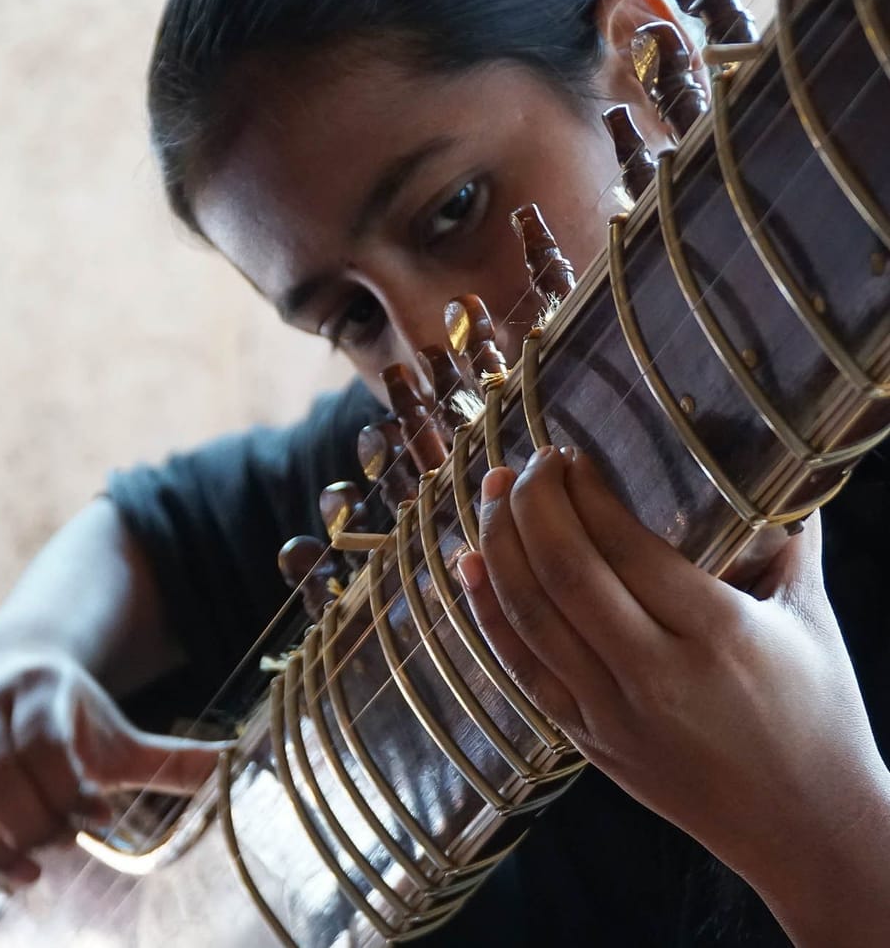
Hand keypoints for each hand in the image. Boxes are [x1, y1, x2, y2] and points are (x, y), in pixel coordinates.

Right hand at [0, 647, 228, 929]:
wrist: (8, 672)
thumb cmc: (69, 716)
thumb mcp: (118, 730)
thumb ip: (170, 752)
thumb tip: (237, 764)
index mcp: (39, 690)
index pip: (43, 741)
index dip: (68, 786)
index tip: (98, 818)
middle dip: (30, 819)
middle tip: (63, 852)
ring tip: (26, 878)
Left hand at [457, 446, 889, 934]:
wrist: (805, 832)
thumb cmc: (817, 718)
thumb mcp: (812, 619)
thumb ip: (788, 539)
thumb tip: (777, 467)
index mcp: (719, 633)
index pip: (625, 545)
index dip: (583, 492)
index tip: (570, 457)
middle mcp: (656, 675)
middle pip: (565, 573)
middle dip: (532, 504)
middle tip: (526, 463)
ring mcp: (610, 713)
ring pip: (530, 616)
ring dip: (499, 546)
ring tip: (491, 494)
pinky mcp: (585, 739)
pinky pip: (520, 667)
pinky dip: (487, 611)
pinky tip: (470, 566)